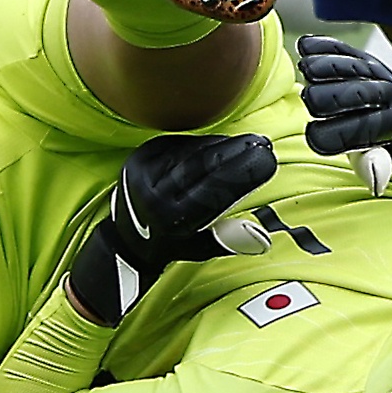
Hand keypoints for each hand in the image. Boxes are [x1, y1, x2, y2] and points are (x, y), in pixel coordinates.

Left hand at [65, 132, 278, 321]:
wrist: (125, 236)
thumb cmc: (171, 243)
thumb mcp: (200, 249)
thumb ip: (230, 240)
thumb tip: (262, 237)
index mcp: (171, 220)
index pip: (213, 190)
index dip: (242, 173)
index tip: (267, 159)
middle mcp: (154, 193)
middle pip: (203, 164)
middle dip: (237, 151)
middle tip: (262, 144)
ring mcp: (144, 170)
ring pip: (193, 151)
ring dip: (223, 145)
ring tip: (247, 144)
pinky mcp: (141, 153)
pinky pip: (180, 144)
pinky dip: (204, 143)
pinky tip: (221, 144)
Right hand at [297, 35, 391, 175]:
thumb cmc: (380, 134)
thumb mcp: (380, 155)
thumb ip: (373, 165)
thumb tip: (374, 183)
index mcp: (391, 125)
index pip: (363, 131)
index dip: (335, 135)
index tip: (313, 136)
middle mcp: (387, 96)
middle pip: (357, 94)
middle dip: (330, 97)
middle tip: (309, 101)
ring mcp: (377, 72)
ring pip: (352, 67)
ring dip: (326, 66)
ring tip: (305, 69)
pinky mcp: (365, 56)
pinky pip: (346, 49)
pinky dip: (324, 46)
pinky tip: (305, 46)